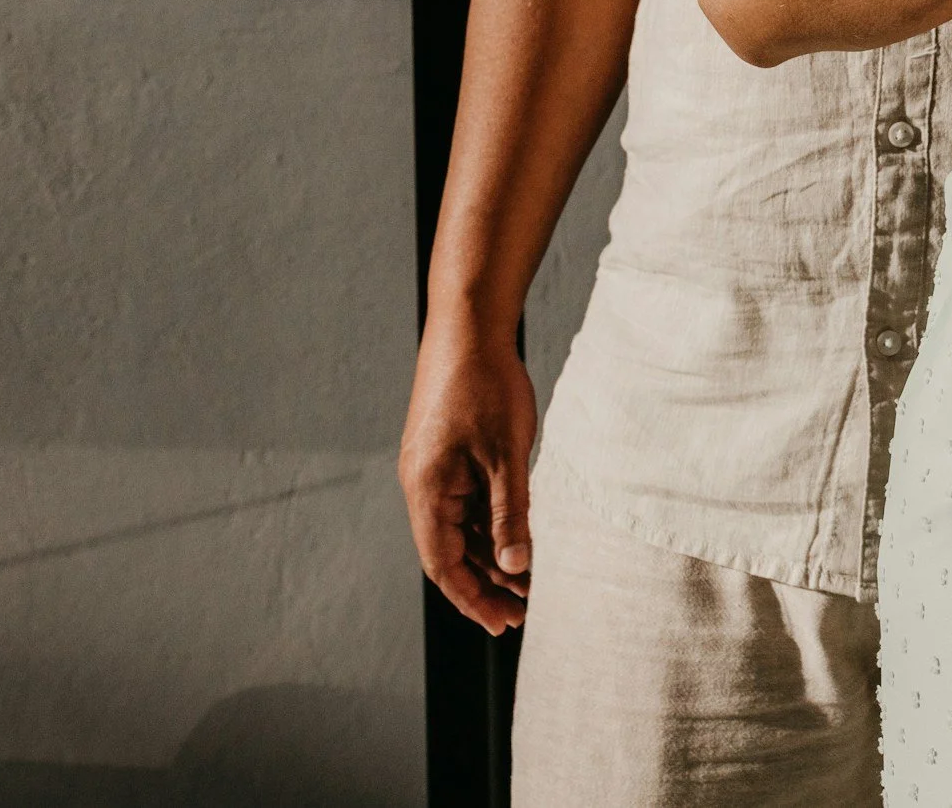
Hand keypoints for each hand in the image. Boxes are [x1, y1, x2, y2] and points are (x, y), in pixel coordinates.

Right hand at [398, 322, 537, 632]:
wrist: (470, 326)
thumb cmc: (487, 386)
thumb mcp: (508, 455)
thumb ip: (511, 512)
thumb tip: (517, 566)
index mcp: (426, 490)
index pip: (443, 565)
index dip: (472, 599)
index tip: (503, 625)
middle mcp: (423, 485)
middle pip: (450, 551)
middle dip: (485, 584)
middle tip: (523, 611)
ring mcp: (434, 469)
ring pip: (459, 528)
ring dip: (490, 554)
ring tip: (528, 581)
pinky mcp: (449, 453)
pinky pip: (465, 502)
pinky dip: (490, 523)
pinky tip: (519, 536)